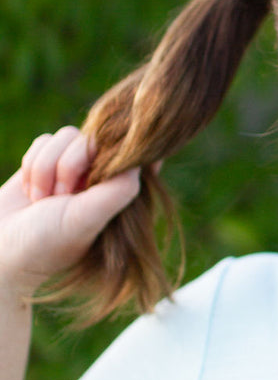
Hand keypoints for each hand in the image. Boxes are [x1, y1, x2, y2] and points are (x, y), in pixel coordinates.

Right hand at [0, 127, 140, 297]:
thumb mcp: (85, 219)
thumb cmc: (45, 243)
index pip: (134, 157)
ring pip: (67, 136)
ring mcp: (73, 170)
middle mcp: (99, 180)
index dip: (116, 153)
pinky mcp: (46, 163)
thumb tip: (144, 161)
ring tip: (41, 200)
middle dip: (69, 164)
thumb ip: (116, 192)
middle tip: (60, 197)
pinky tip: (30, 192)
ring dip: (47, 167)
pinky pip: (45, 140)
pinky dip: (33, 163)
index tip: (92, 174)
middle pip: (95, 139)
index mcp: (118, 195)